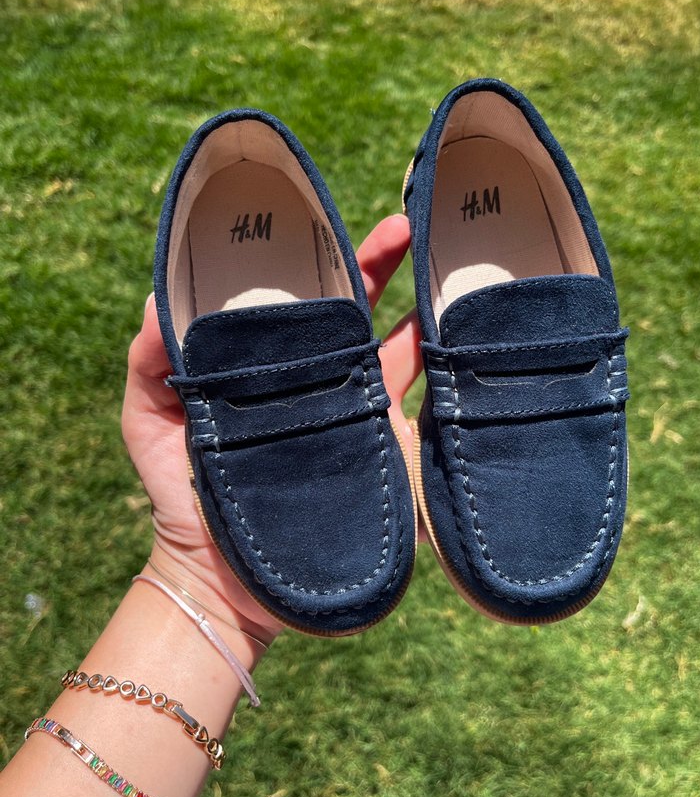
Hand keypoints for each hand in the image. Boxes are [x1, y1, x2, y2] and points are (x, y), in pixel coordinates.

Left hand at [121, 214, 422, 643]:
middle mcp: (317, 380)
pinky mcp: (378, 451)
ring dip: (423, 307)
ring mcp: (352, 414)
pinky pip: (417, 407)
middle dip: (383, 263)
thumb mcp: (148, 420)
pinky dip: (439, 373)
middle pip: (357, 310)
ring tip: (447, 265)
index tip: (326, 218)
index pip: (295, 298)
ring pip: (397, 348)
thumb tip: (160, 298)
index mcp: (269, 364)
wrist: (217, 578)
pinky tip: (454, 339)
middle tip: (407, 223)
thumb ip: (150, 361)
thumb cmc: (177, 495)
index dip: (313, 257)